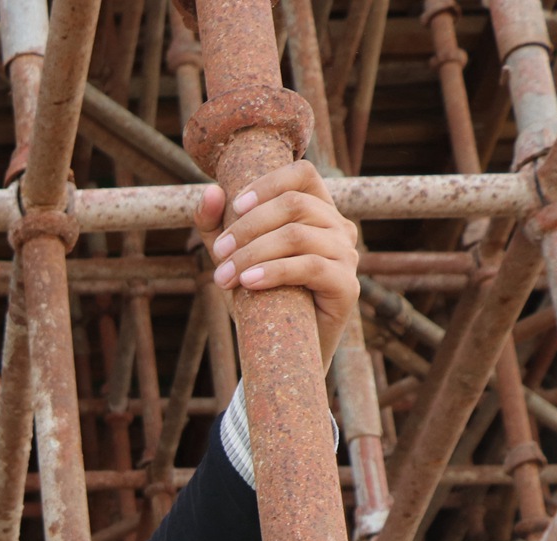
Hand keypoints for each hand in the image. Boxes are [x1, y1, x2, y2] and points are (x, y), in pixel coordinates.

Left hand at [197, 161, 361, 363]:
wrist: (283, 350)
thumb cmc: (260, 295)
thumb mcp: (232, 256)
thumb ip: (216, 224)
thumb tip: (210, 191)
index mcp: (318, 210)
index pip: (303, 175)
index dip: (268, 183)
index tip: (234, 207)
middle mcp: (338, 227)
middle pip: (295, 204)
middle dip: (248, 227)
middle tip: (218, 254)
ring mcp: (347, 256)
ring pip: (298, 236)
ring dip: (253, 253)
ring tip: (225, 277)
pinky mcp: (347, 287)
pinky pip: (311, 267)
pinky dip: (274, 271)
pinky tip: (248, 283)